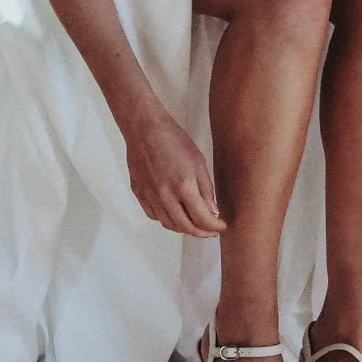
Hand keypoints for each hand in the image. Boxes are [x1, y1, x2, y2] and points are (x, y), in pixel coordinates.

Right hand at [122, 109, 225, 237]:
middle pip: (186, 227)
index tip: (221, 226)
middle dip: (202, 232)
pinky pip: (155, 216)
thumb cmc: (173, 140)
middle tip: (210, 230)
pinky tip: (175, 214)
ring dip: (185, 229)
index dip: (215, 226)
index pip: (202, 218)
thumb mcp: (198, 162)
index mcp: (183, 186)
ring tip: (195, 224)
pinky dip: (167, 220)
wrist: (144, 129)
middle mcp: (165, 196)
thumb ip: (206, 190)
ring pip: (169, 224)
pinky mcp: (140, 194)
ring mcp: (150, 197)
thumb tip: (212, 212)